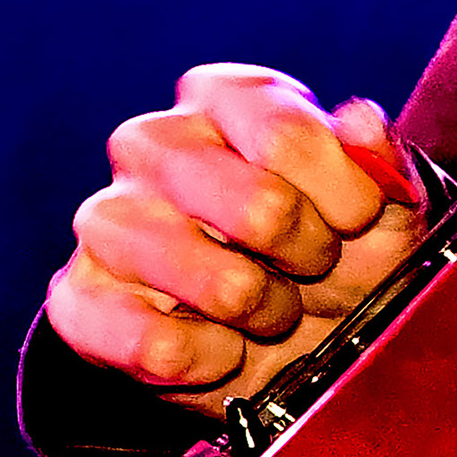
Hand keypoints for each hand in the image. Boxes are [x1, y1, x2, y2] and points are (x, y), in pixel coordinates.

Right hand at [45, 63, 429, 416]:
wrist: (281, 336)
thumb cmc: (333, 250)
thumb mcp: (380, 206)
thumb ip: (380, 159)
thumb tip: (359, 121)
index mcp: (224, 97)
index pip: (286, 135)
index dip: (346, 196)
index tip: (360, 222)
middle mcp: (153, 142)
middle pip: (259, 207)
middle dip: (309, 257)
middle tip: (313, 269)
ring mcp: (105, 219)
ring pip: (216, 282)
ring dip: (265, 312)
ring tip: (270, 308)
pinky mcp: (76, 299)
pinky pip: (157, 346)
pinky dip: (213, 360)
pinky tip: (223, 346)